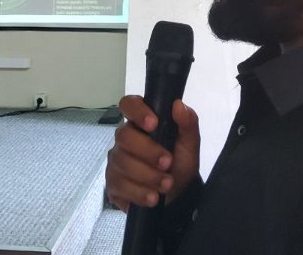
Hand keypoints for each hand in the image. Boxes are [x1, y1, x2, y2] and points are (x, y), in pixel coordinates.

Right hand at [105, 95, 199, 211]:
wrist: (178, 195)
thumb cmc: (180, 163)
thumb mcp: (189, 144)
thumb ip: (187, 123)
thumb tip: (178, 105)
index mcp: (141, 122)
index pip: (129, 104)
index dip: (137, 112)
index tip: (154, 124)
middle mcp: (124, 139)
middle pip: (124, 137)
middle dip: (148, 151)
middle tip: (168, 163)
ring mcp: (116, 162)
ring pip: (122, 164)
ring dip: (148, 176)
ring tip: (167, 184)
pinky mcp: (113, 185)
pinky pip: (120, 186)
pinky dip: (139, 193)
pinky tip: (152, 197)